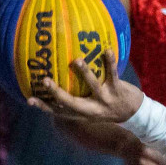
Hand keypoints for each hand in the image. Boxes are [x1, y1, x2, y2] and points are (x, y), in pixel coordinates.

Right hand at [27, 58, 142, 122]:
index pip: (59, 112)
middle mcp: (92, 109)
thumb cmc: (107, 106)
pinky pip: (112, 74)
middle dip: (58, 93)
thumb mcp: (91, 109)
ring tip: (76, 60)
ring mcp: (105, 100)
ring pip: (93, 86)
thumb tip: (58, 83)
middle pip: (72, 103)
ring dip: (85, 73)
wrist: (136, 115)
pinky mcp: (118, 91)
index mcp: (83, 114)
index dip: (44, 107)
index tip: (29, 100)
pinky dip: (110, 62)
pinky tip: (107, 50)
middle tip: (46, 81)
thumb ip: (77, 100)